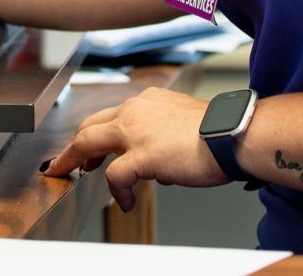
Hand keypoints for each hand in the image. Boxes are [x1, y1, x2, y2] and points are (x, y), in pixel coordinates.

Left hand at [41, 88, 228, 210]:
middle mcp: (135, 111)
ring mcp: (135, 131)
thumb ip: (160, 135)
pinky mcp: (142, 154)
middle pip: (89, 126)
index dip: (94, 133)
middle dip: (75, 147)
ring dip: (78, 162)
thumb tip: (154, 164)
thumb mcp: (181, 121)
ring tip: (75, 176)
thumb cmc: (217, 132)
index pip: (109, 115)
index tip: (89, 149)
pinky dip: (118, 191)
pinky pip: (116, 176)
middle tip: (69, 162)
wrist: (233, 134)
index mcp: (146, 102)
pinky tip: (126, 201)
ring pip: (88, 143)